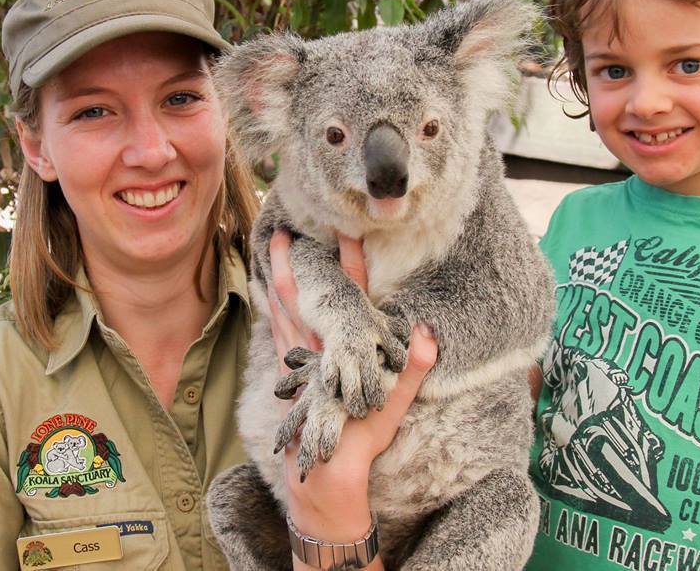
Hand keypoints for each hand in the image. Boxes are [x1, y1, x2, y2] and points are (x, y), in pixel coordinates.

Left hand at [267, 230, 437, 548]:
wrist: (327, 468)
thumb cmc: (363, 437)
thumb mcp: (394, 402)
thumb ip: (414, 366)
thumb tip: (428, 332)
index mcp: (346, 347)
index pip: (351, 294)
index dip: (349, 261)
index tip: (345, 231)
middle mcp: (318, 348)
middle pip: (299, 296)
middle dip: (290, 263)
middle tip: (280, 232)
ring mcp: (299, 360)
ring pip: (282, 311)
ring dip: (277, 281)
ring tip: (271, 254)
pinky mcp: (289, 373)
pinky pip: (279, 331)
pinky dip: (275, 309)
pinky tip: (272, 300)